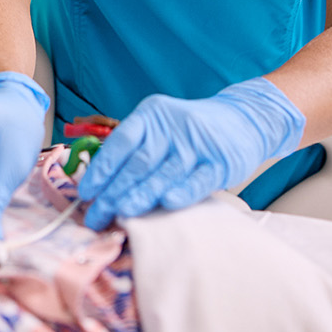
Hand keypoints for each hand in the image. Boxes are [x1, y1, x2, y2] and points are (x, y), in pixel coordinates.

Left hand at [76, 77, 304, 229]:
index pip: (120, 144)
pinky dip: (182, 192)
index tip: (86, 193)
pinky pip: (198, 179)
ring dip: (140, 196)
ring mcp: (197, 143)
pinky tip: (166, 203)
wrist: (245, 119)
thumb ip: (135, 149)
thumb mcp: (160, 127)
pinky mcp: (220, 161)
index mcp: (150, 115)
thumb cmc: (190, 131)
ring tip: (121, 215)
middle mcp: (171, 127)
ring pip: (163, 173)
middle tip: (96, 216)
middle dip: (114, 192)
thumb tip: (100, 184)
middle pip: (138, 163)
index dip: (102, 169)